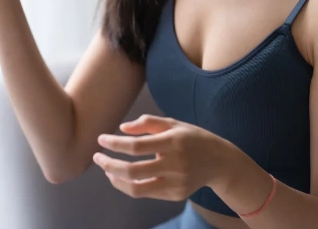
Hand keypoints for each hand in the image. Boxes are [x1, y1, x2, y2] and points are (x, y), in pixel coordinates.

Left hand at [92, 115, 227, 200]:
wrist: (220, 162)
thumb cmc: (192, 137)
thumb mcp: (173, 123)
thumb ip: (147, 122)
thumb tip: (122, 128)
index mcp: (173, 142)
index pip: (136, 146)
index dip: (114, 144)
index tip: (100, 139)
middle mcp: (175, 165)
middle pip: (132, 171)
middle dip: (109, 164)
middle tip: (96, 157)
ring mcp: (175, 183)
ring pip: (136, 188)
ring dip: (115, 179)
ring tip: (106, 169)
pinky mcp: (175, 195)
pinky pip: (146, 193)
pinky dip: (129, 186)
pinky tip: (121, 176)